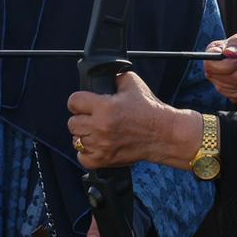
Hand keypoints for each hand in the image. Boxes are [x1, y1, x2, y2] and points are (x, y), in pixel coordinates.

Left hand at [67, 72, 201, 169]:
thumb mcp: (133, 83)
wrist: (164, 134)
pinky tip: (97, 145)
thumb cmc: (150, 110)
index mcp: (105, 107)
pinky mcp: (105, 159)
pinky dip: (87, 152)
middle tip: (93, 117)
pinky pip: (83, 158)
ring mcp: (101, 145)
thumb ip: (114, 78)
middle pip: (72, 122)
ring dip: (86, 135)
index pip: (74, 101)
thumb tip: (103, 77)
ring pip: (76, 140)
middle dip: (82, 118)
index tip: (85, 103)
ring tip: (98, 131)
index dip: (79, 101)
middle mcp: (100, 127)